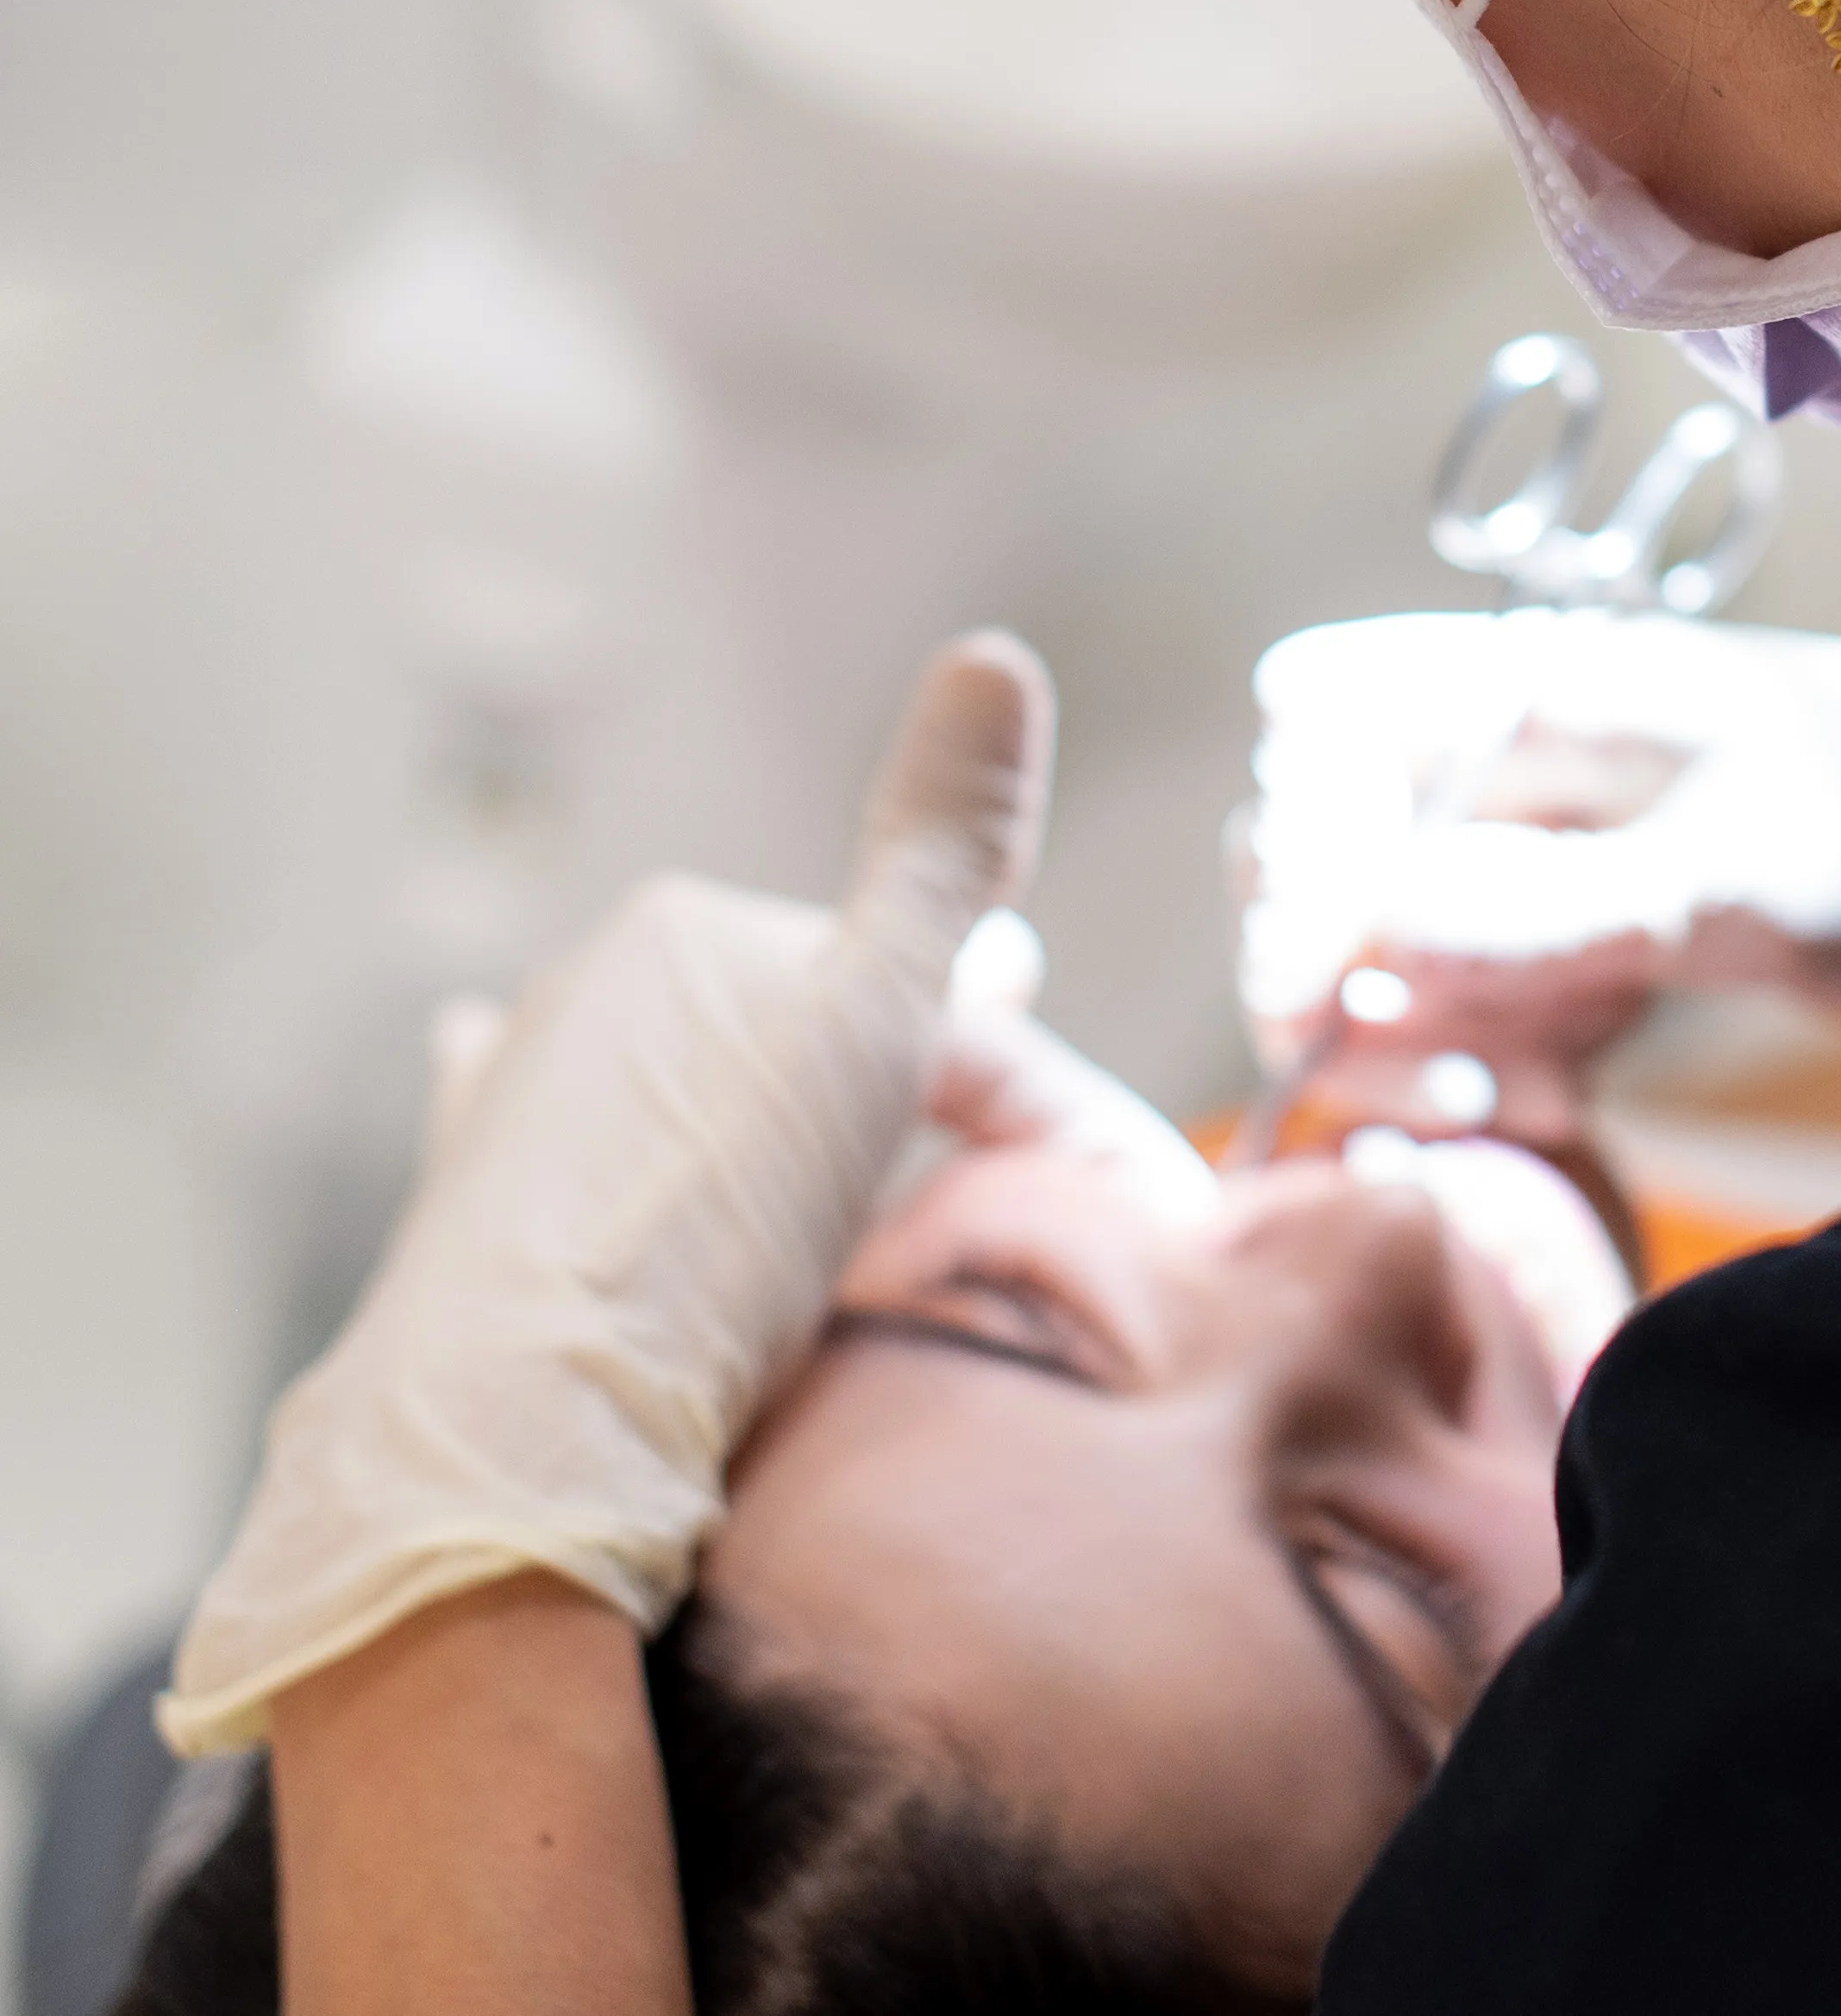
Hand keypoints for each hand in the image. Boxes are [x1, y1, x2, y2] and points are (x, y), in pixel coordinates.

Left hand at [163, 630, 1056, 1753]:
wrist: (511, 1431)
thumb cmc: (712, 1226)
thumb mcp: (872, 1027)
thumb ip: (944, 848)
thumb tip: (993, 648)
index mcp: (705, 929)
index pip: (941, 1008)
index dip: (1053, 1104)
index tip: (1133, 1208)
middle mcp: (603, 984)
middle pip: (819, 1031)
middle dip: (912, 1063)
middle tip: (994, 1122)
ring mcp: (527, 1095)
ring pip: (705, 1080)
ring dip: (782, 1109)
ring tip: (847, 1175)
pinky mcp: (469, 1199)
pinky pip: (543, 1126)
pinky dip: (589, 1119)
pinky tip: (523, 1072)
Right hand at [1236, 614, 1840, 1140]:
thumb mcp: (1748, 876)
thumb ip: (1561, 906)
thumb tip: (1372, 930)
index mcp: (1550, 686)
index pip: (1325, 719)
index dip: (1294, 843)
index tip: (1322, 982)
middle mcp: (1533, 758)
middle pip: (1333, 841)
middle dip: (1337, 966)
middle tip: (1444, 1069)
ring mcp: (1566, 849)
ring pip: (1397, 939)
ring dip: (1413, 1034)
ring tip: (1509, 1102)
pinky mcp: (1607, 938)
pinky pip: (1485, 1002)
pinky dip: (1492, 1065)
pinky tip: (1563, 1112)